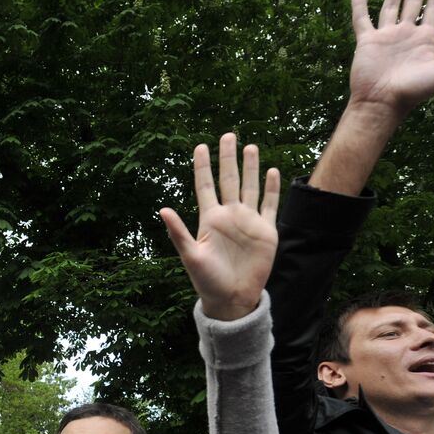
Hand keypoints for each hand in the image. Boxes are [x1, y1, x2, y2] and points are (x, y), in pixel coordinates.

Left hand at [159, 134, 280, 320]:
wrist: (232, 298)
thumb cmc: (207, 281)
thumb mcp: (190, 255)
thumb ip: (178, 232)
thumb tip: (162, 209)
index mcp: (209, 219)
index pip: (205, 185)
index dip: (203, 166)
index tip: (200, 146)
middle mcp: (229, 216)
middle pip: (228, 179)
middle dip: (228, 158)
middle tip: (228, 135)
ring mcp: (248, 221)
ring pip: (250, 187)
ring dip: (250, 168)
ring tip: (250, 147)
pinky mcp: (266, 231)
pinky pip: (270, 205)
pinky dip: (272, 189)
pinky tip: (271, 172)